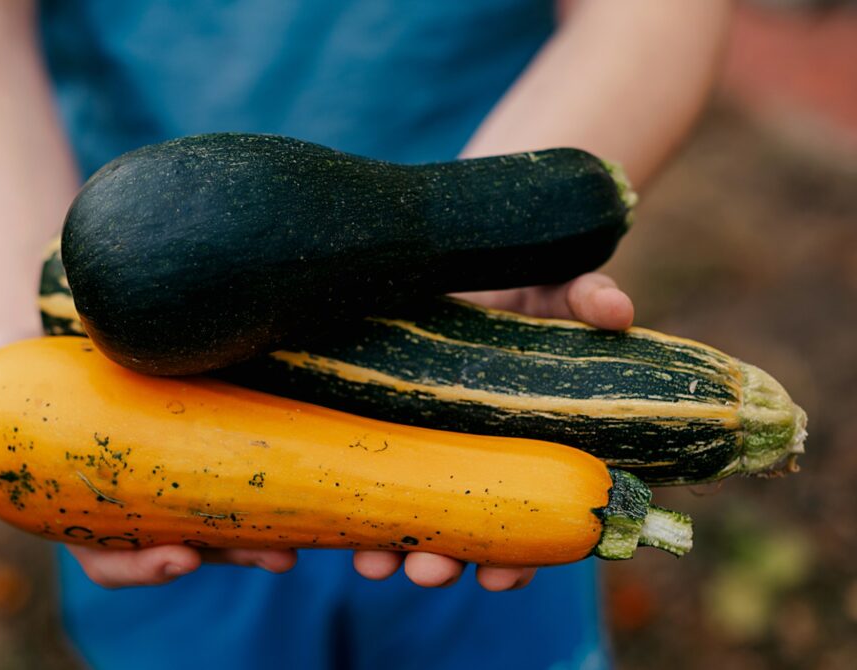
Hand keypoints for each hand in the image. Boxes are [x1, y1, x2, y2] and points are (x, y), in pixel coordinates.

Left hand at [350, 272, 633, 590]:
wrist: (443, 271)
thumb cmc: (509, 287)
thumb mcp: (548, 288)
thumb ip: (584, 297)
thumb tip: (617, 311)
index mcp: (528, 442)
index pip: (532, 515)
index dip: (522, 556)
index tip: (500, 577)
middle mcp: (480, 459)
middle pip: (469, 531)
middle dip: (450, 561)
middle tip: (430, 572)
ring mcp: (429, 448)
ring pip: (418, 517)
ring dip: (398, 549)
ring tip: (376, 562)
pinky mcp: (381, 433)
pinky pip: (369, 483)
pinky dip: (359, 511)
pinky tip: (342, 525)